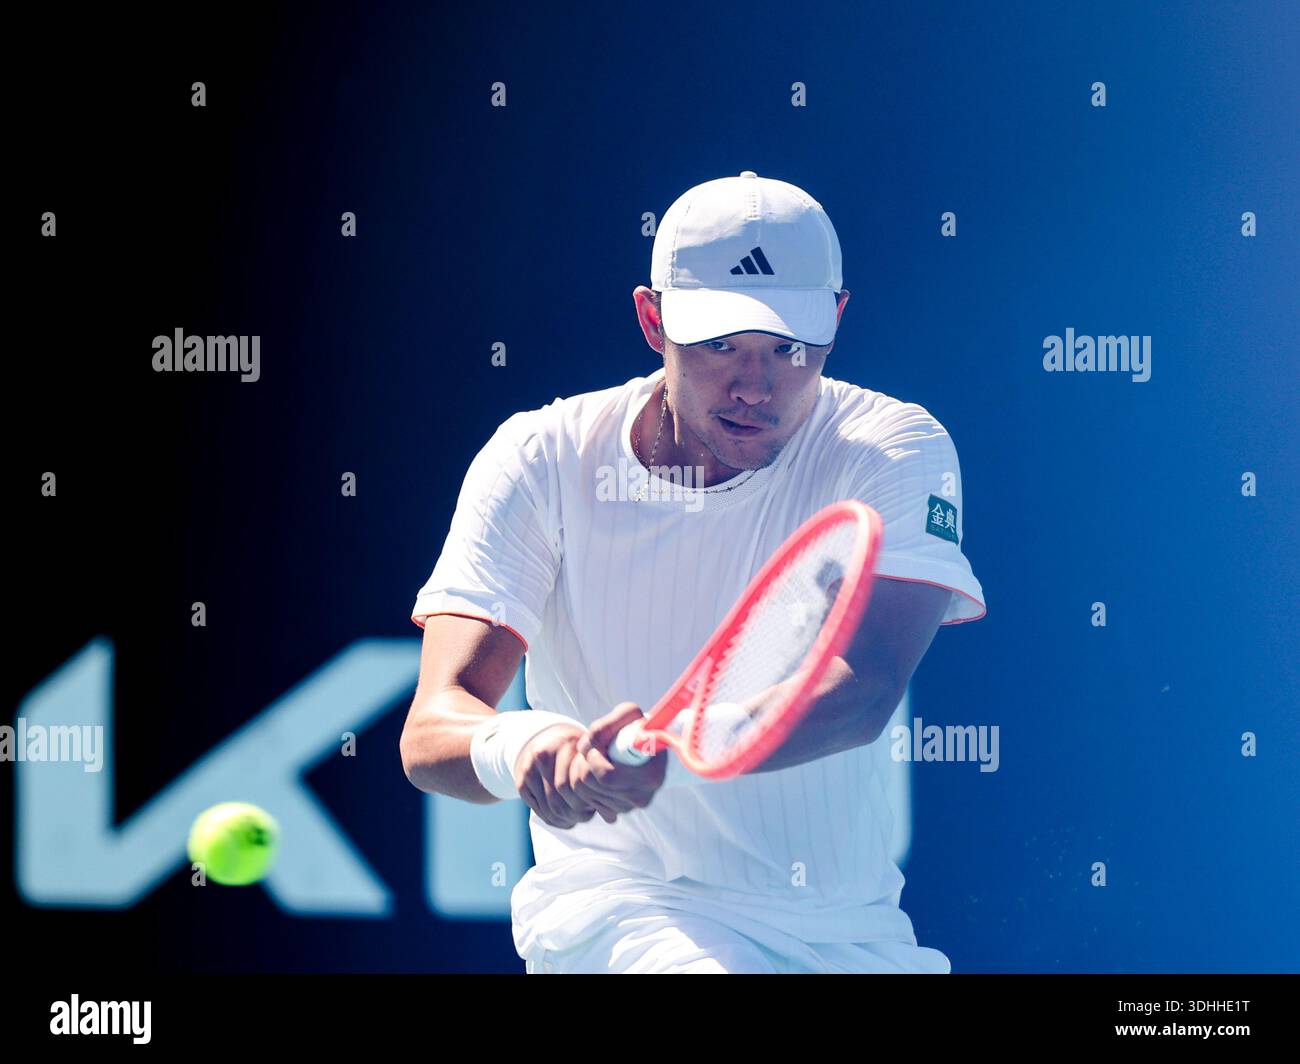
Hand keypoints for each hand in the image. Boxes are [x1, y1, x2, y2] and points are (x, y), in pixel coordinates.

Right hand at [515, 723, 598, 829]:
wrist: (546, 738)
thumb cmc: (577, 751)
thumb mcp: (589, 755)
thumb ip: (599, 778)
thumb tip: (612, 818)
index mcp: (565, 746)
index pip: (575, 788)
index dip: (587, 803)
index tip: (596, 806)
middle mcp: (543, 756)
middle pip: (561, 801)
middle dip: (576, 814)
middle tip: (587, 815)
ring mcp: (529, 769)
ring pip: (550, 809)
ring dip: (565, 820)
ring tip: (576, 817)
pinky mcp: (521, 781)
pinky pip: (538, 810)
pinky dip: (553, 819)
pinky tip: (563, 818)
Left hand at [569, 702, 667, 823]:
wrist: (651, 747)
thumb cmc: (639, 727)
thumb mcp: (628, 715)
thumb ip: (604, 727)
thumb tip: (585, 748)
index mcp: (650, 776)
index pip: (606, 777)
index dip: (593, 761)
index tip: (594, 748)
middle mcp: (641, 798)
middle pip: (591, 786)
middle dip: (583, 765)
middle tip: (589, 751)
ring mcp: (629, 807)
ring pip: (585, 795)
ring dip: (581, 774)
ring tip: (592, 760)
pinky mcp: (617, 812)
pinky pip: (588, 803)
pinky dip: (585, 787)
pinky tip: (594, 775)